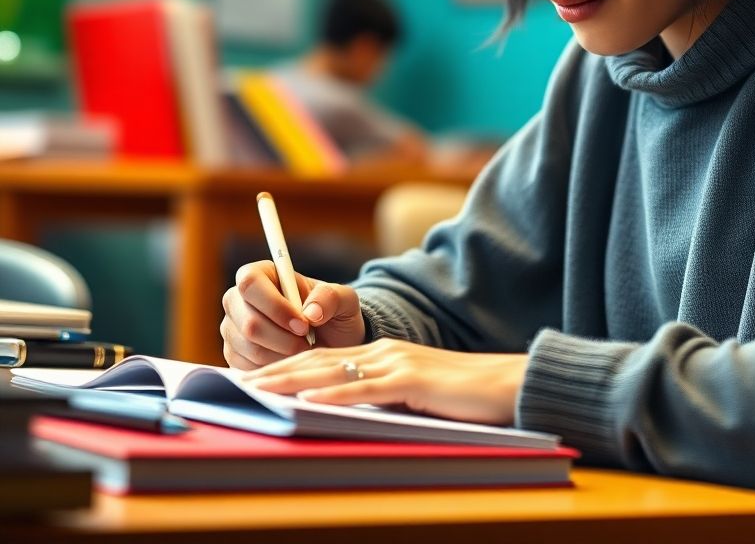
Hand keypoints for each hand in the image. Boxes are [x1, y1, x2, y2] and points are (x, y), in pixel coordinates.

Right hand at [221, 260, 364, 369]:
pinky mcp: (233, 354)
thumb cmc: (333, 314)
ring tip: (301, 349)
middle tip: (306, 342)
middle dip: (282, 338)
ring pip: (248, 347)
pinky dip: (273, 367)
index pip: (250, 282)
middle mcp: (239, 299)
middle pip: (247, 321)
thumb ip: (330, 297)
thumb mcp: (343, 300)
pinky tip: (288, 359)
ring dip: (281, 353)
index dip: (274, 305)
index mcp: (263, 274)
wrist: (331, 343)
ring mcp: (233, 328)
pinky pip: (246, 367)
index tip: (303, 324)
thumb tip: (310, 312)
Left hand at [242, 339, 528, 426]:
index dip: (285, 368)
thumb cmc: (462, 394)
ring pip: (333, 371)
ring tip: (258, 388)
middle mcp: (383, 352)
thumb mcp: (414, 393)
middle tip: (239, 382)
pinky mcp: (412, 380)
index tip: (253, 378)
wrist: (505, 384)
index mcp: (382, 354)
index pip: (322, 361)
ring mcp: (397, 363)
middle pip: (318, 362)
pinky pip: (366, 390)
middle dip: (276, 371)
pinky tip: (309, 401)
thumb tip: (344, 411)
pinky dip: (335, 396)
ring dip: (291, 380)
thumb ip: (382, 396)